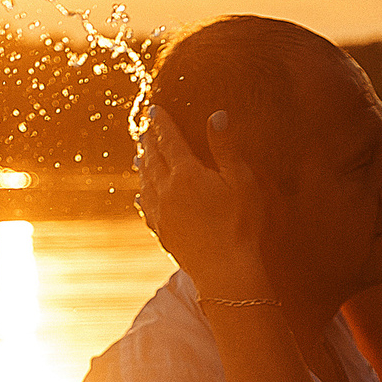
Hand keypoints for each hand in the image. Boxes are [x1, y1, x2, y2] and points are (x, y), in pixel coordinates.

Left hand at [138, 109, 274, 298]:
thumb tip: (216, 115)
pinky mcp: (162, 233)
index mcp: (187, 174)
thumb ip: (225, 148)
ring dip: (143, 165)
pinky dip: (142, 195)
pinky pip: (145, 209)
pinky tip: (140, 195)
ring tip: (140, 155)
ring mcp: (161, 214)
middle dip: (149, 140)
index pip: (170, 140)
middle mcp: (167, 191)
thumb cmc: (241, 225)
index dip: (162, 123)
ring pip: (145, 183)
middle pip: (153, 159)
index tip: (154, 109)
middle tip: (146, 128)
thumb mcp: (241, 181)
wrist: (225, 272)